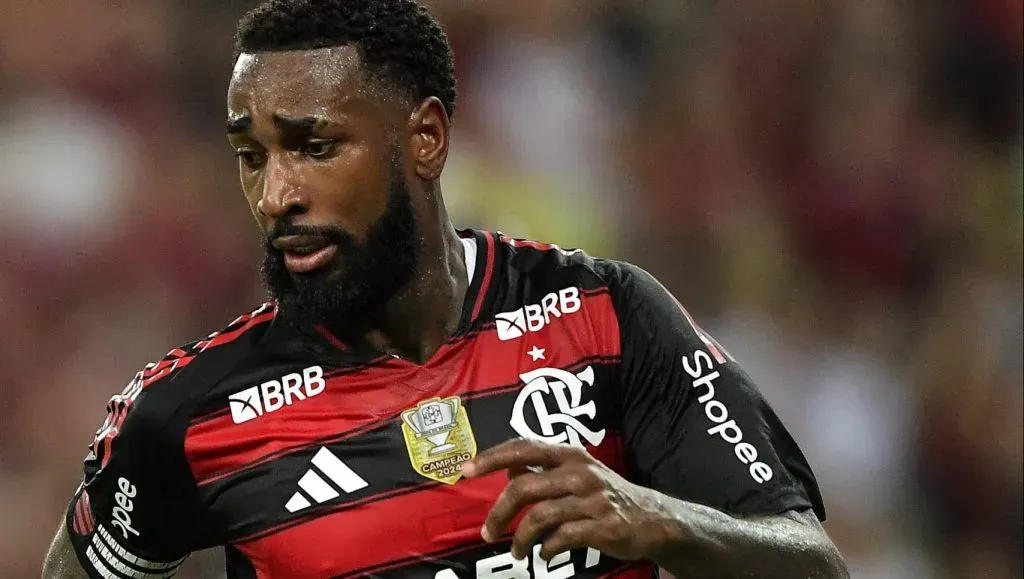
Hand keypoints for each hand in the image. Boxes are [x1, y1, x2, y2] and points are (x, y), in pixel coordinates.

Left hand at [460, 438, 674, 561]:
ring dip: (521, 539)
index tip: (467, 470)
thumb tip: (507, 467)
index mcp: (569, 454)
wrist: (653, 518)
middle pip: (523, 488)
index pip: (523, 448)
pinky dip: (546, 549)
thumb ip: (542, 469)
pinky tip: (544, 554)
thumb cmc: (605, 495)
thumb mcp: (576, 473)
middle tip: (488, 531)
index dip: (492, 457)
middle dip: (500, 513)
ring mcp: (592, 499)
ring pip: (539, 516)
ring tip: (517, 552)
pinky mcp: (603, 525)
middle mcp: (579, 472)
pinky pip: (562, 538)